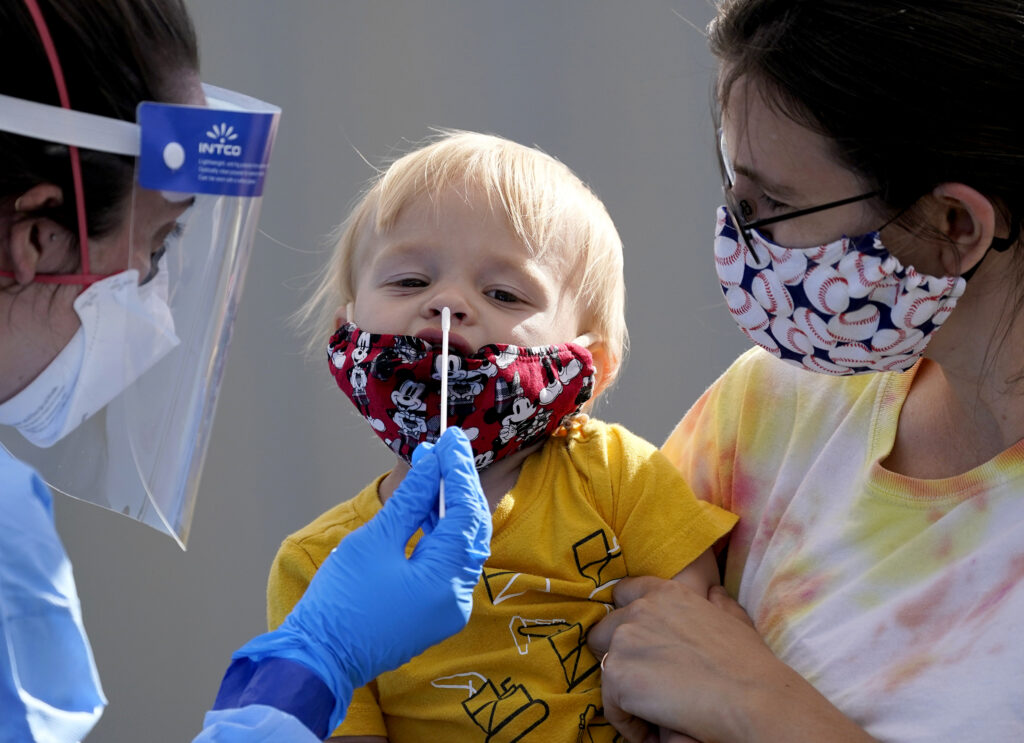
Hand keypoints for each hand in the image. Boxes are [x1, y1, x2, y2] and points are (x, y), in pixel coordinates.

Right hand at [234, 428, 490, 721]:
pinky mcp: (435, 611)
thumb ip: (410, 500)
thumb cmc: (339, 601)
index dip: (459, 471)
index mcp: (446, 582)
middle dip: (458, 485)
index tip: (451, 438)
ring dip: (447, 506)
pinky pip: (447, 563)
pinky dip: (439, 533)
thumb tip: (432, 464)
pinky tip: (425, 504)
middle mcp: (457, 598)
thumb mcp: (373, 541)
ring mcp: (448, 608)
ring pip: (460, 545)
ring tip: (430, 467)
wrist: (318, 659)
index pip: (466, 514)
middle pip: (471, 528)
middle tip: (447, 446)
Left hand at [588, 577, 776, 742]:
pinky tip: (654, 732)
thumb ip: (716, 602)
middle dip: (618, 655)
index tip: (638, 645)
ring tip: (652, 712)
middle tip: (644, 683)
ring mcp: (624, 640)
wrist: (753, 699)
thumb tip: (712, 592)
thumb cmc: (750, 664)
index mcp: (665, 593)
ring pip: (603, 666)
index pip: (623, 593)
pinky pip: (610, 705)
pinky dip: (629, 722)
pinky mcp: (617, 675)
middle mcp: (639, 610)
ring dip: (623, 689)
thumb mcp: (733, 618)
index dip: (625, 618)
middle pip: (604, 630)